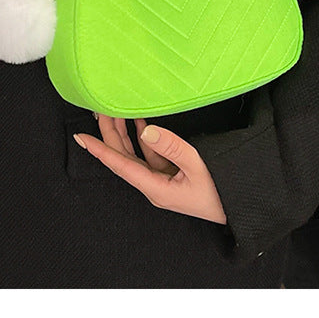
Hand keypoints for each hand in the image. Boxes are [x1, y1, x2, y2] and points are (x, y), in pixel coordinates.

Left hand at [73, 114, 226, 225]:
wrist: (237, 208)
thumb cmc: (220, 192)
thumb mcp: (197, 166)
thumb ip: (172, 146)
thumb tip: (145, 130)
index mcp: (154, 188)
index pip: (120, 165)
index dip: (99, 150)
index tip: (81, 137)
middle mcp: (151, 184)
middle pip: (122, 157)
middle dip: (109, 133)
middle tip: (100, 109)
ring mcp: (160, 179)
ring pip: (134, 153)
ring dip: (124, 132)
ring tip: (114, 110)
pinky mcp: (170, 173)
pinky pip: (149, 153)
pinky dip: (142, 135)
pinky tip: (138, 120)